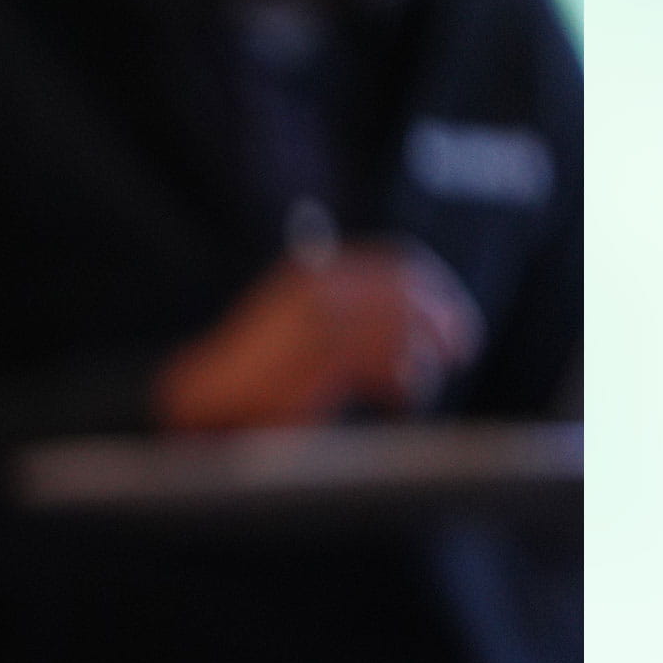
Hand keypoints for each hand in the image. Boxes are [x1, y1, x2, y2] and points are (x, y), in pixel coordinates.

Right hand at [155, 239, 479, 430]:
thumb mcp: (296, 327)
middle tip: (460, 350)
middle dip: (444, 320)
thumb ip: (342, 312)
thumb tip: (412, 322)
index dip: (434, 286)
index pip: (395, 260)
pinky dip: (406, 384)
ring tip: (420, 388)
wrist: (202, 397)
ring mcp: (322, 317)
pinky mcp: (325, 355)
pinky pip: (389, 362)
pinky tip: (400, 402)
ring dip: (424, 360)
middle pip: (408, 291)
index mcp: (313, 271)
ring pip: (404, 328)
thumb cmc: (250, 374)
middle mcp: (320, 285)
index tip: (453, 314)